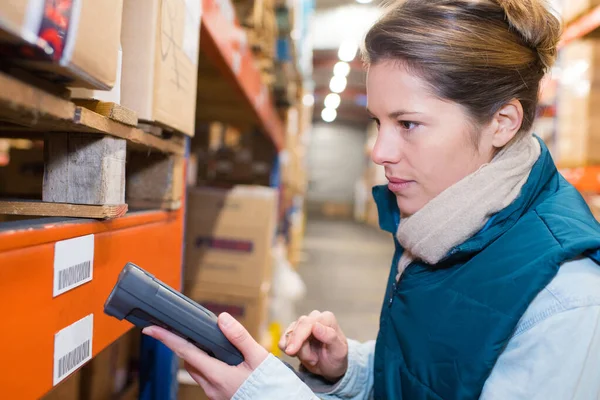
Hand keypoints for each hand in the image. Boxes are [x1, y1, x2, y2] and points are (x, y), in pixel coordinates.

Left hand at [142, 313, 268, 399]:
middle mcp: (211, 386)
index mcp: (218, 375)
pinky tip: (218, 356)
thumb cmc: (270, 385)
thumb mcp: (258, 358)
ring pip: (197, 370)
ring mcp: (214, 393)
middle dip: (182, 344)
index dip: (167, 339)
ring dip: (195, 354)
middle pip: (189, 361)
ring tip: (201, 339)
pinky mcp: (220, 395)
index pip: (185, 352)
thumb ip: (239, 337)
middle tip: (178, 328)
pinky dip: (206, 363)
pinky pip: (206, 377)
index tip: (151, 330)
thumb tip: (222, 319)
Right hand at [279, 310, 347, 381]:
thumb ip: (330, 337)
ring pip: (289, 335)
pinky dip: (287, 349)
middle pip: (297, 329)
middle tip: (311, 361)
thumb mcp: (339, 351)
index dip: (298, 338)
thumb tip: (315, 325)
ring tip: (312, 359)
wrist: (330, 366)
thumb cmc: (336, 358)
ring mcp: (303, 324)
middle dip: (299, 348)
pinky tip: (298, 355)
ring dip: (297, 351)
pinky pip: (283, 339)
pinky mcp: (294, 331)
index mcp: (326, 318)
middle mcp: (314, 317)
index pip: (307, 324)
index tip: (292, 352)